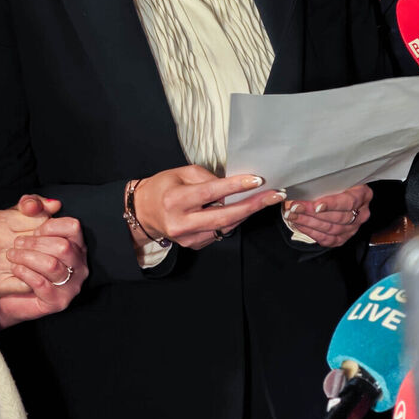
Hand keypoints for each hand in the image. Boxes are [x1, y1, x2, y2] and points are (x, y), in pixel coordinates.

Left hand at [0, 195, 85, 327]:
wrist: (10, 293)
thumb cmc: (23, 259)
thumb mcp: (25, 227)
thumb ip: (29, 209)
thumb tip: (32, 203)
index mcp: (77, 245)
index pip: (73, 227)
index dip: (50, 225)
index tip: (33, 229)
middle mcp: (80, 265)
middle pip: (63, 246)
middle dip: (35, 243)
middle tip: (16, 243)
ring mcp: (72, 285)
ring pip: (52, 265)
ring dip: (28, 257)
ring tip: (12, 255)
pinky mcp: (59, 301)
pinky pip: (42, 284)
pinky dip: (26, 273)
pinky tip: (15, 268)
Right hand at [131, 166, 286, 249]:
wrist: (144, 212)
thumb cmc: (163, 187)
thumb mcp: (180, 173)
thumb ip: (206, 178)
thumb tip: (231, 186)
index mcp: (176, 200)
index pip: (210, 192)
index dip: (235, 186)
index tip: (257, 180)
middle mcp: (181, 222)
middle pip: (224, 216)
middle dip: (253, 205)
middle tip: (275, 195)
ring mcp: (188, 238)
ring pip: (226, 226)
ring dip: (247, 212)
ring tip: (265, 199)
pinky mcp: (194, 245)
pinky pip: (220, 232)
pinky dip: (233, 220)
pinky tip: (241, 209)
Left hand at [283, 185, 372, 246]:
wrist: (340, 195)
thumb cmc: (336, 184)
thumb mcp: (335, 178)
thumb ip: (325, 182)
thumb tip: (304, 185)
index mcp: (363, 195)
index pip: (349, 202)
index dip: (332, 204)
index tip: (316, 205)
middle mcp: (362, 213)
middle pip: (338, 217)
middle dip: (313, 214)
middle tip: (295, 208)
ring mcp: (354, 228)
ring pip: (331, 229)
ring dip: (309, 223)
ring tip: (293, 215)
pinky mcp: (344, 238)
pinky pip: (328, 240)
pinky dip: (312, 233)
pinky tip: (300, 224)